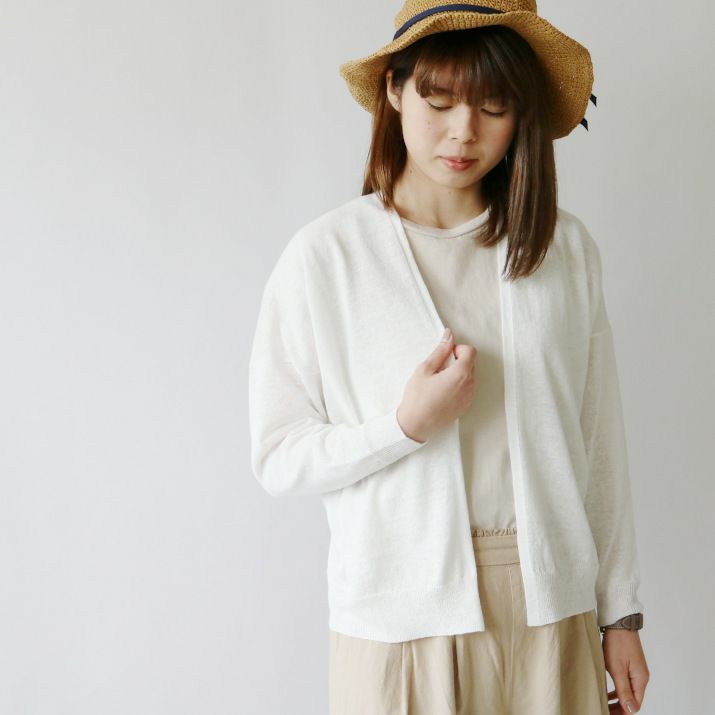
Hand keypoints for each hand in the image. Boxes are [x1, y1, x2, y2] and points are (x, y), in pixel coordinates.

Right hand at [396, 327, 476, 442]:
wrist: (416, 424)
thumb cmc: (418, 396)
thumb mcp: (425, 369)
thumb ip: (440, 351)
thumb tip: (449, 336)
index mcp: (461, 374)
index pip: (470, 351)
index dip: (457, 349)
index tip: (445, 356)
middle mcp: (470, 385)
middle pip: (471, 363)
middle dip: (457, 361)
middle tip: (439, 369)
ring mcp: (469, 397)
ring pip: (469, 375)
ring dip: (458, 373)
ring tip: (439, 381)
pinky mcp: (466, 405)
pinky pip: (467, 388)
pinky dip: (458, 385)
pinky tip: (442, 391)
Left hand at [602, 629, 649, 712]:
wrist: (619, 622)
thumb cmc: (617, 642)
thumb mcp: (617, 667)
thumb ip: (623, 689)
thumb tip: (630, 710)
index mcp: (640, 679)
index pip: (635, 704)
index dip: (623, 712)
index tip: (608, 713)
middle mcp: (641, 677)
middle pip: (633, 700)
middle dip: (620, 708)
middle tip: (605, 710)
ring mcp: (636, 671)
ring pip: (629, 692)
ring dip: (618, 700)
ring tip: (605, 704)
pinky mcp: (630, 665)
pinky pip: (626, 683)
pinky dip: (618, 690)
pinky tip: (608, 692)